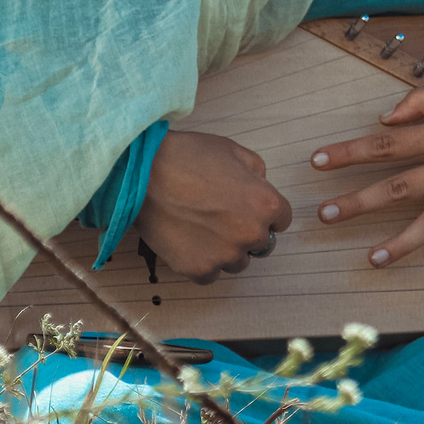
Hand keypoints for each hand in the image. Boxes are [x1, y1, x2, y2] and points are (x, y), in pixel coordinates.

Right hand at [135, 131, 292, 283]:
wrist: (142, 175)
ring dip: (225, 249)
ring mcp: (225, 256)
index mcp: (265, 204)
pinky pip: (210, 273)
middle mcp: (251, 235)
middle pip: (260, 243)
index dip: (264, 211)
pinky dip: (202, 261)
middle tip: (219, 216)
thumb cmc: (187, 157)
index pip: (281, 220)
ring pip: (236, 262)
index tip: (246, 207)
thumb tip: (260, 186)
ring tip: (200, 228)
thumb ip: (257, 172)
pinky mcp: (200, 270)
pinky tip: (187, 241)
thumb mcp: (232, 151)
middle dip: (245, 231)